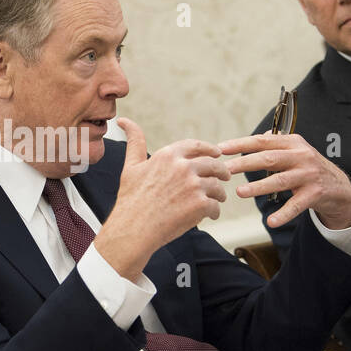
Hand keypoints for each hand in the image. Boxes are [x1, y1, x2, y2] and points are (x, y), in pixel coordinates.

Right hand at [95, 117, 229, 280]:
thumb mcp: (131, 166)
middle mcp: (183, 166)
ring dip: (219, 194)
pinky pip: (215, 206)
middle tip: (226, 177)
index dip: (210, 149)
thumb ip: (135, 141)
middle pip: (213, 164)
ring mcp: (193, 185)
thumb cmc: (130, 199)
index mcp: (168, 155)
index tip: (217, 153)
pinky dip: (214, 212)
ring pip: (217, 186)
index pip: (196, 146)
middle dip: (222, 171)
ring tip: (215, 200)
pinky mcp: (200, 204)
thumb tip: (124, 121)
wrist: (133, 229)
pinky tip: (209, 216)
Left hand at [220, 132, 350, 229]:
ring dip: (258, 187)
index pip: (262, 141)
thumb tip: (258, 136)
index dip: (241, 144)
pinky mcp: (315, 193)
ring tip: (239, 192)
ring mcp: (309, 175)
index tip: (221, 149)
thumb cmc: (310, 168)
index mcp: (293, 143)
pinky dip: (283, 214)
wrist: (338, 187)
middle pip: (269, 158)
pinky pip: (296, 205)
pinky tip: (270, 221)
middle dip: (245, 163)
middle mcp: (301, 156)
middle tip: (225, 170)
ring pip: (280, 180)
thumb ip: (277, 145)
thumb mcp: (296, 151)